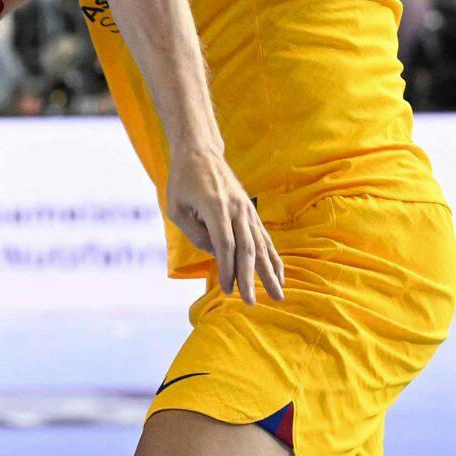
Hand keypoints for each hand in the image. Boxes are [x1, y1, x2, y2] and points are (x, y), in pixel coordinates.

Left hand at [164, 146, 285, 304]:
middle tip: (252, 303)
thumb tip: (215, 253)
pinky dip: (273, 257)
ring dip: (269, 272)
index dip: (226, 269)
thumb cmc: (183, 180)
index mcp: (216, 207)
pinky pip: (264, 238)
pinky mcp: (251, 212)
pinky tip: (279, 274)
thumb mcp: (176, 207)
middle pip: (247, 249)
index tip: (227, 290)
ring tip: (278, 295)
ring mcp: (246, 210)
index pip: (224, 245)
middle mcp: (236, 209)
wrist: (201, 152)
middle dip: (250, 278)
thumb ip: (194, 233)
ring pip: (261, 245)